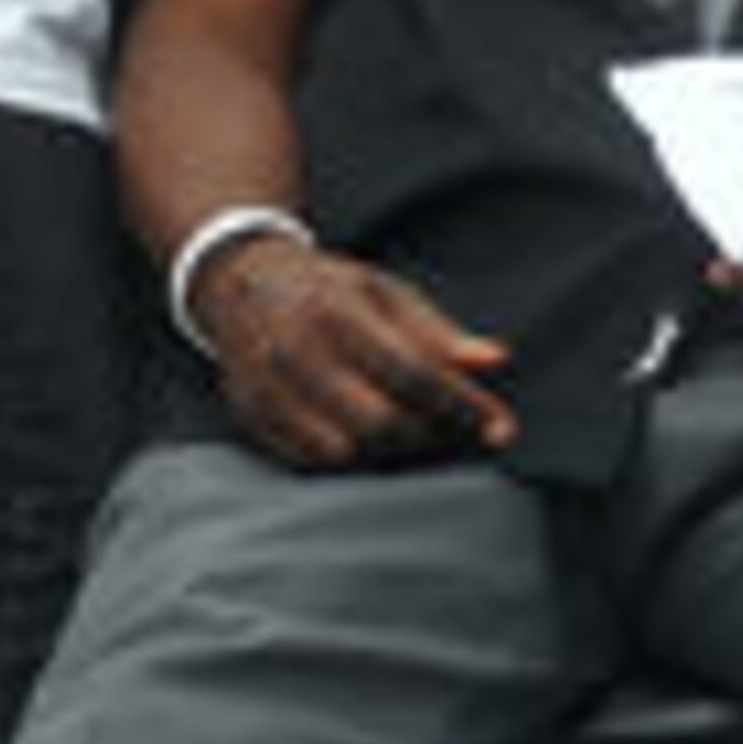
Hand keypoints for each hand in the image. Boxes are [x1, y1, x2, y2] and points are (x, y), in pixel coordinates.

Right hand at [190, 234, 513, 467]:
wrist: (240, 282)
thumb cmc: (330, 289)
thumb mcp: (386, 292)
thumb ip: (438, 332)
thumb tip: (495, 361)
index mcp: (337, 311)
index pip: (412, 372)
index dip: (463, 405)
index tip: (502, 428)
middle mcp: (296, 351)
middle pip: (379, 422)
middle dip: (430, 434)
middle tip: (456, 429)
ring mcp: (266, 387)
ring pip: (345, 452)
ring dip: (391, 452)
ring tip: (415, 432)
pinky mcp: (249, 415)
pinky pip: (311, 461)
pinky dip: (349, 459)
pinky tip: (369, 440)